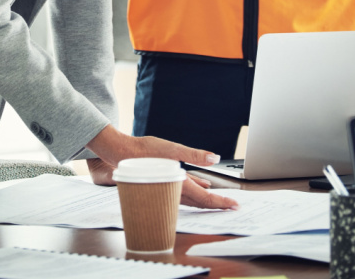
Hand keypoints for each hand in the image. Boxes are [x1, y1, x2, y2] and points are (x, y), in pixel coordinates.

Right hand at [86, 126, 238, 209]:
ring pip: (192, 200)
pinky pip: (183, 194)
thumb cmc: (142, 151)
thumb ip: (193, 155)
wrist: (120, 154)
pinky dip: (194, 193)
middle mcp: (173, 191)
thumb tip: (214, 158)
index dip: (221, 203)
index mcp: (178, 184)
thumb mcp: (170, 148)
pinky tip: (201, 186)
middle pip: (200, 203)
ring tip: (220, 199)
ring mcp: (167, 190)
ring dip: (206, 200)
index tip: (234, 205)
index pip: (204, 199)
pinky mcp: (163, 185)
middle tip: (231, 205)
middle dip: (216, 205)